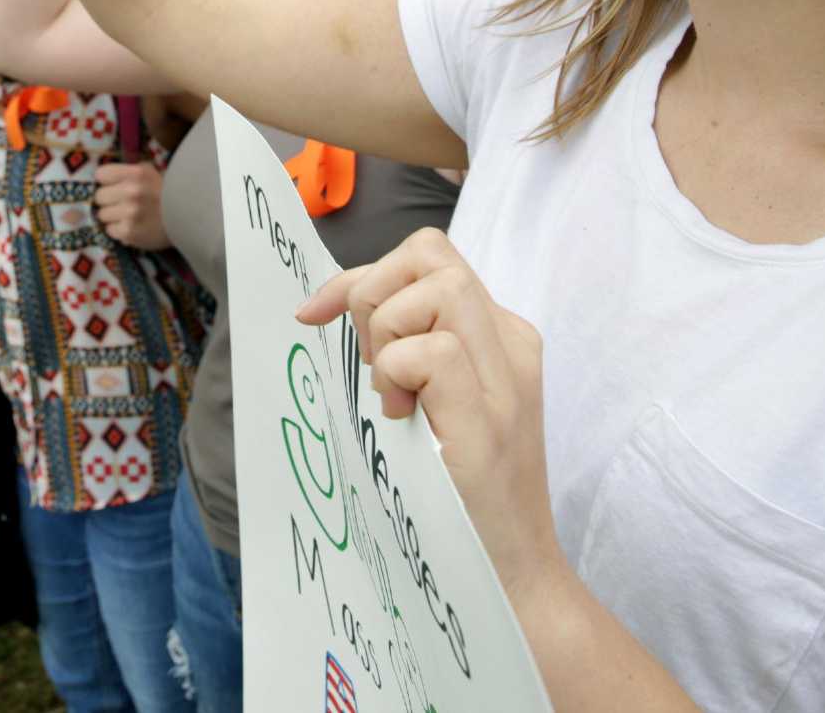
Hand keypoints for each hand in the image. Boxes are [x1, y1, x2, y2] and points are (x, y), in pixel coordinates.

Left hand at [93, 161, 170, 248]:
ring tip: (129, 217)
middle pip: (99, 196)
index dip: (107, 181)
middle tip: (122, 203)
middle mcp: (131, 191)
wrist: (186, 220)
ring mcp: (129, 213)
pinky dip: (119, 230)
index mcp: (136, 173)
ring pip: (102, 215)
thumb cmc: (166, 194)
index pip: (101, 174)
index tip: (113, 186)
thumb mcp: (151, 174)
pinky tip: (132, 227)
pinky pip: (110, 230)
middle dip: (109, 200)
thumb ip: (129, 172)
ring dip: (113, 217)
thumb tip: (103, 176)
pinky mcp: (129, 232)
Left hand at [296, 228, 554, 591]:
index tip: (314, 313)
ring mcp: (507, 377)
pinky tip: (402, 419)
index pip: (428, 257)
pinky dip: (398, 376)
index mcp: (498, 335)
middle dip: (374, 295)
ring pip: (437, 288)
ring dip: (389, 337)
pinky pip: (432, 351)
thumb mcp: (426, 401)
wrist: (510, 571)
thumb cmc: (455, 490)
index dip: (362, 274)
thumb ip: (403, 349)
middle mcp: (510, 343)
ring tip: (393, 397)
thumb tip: (333, 304)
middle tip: (373, 366)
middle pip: (430, 253)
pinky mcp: (491, 414)